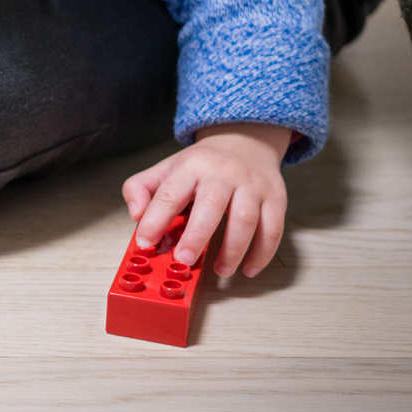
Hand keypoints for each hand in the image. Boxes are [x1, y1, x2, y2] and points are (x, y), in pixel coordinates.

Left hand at [122, 123, 291, 277]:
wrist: (243, 140)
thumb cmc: (199, 165)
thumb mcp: (164, 169)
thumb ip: (140, 189)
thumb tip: (136, 215)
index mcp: (190, 168)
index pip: (169, 194)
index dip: (155, 220)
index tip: (145, 243)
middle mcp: (222, 174)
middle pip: (211, 206)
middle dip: (196, 236)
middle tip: (184, 259)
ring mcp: (251, 185)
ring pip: (246, 219)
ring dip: (233, 250)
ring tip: (220, 271)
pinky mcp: (275, 197)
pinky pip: (273, 228)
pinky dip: (262, 253)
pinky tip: (248, 269)